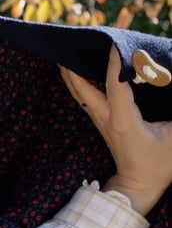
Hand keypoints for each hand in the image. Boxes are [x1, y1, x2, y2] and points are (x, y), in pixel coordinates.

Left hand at [60, 48, 171, 214]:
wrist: (139, 185)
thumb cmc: (160, 163)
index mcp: (124, 122)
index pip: (116, 86)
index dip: (115, 64)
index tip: (115, 43)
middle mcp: (106, 119)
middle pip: (82, 88)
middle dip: (74, 64)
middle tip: (70, 41)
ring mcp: (100, 121)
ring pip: (79, 92)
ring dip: (71, 72)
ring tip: (67, 49)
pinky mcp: (101, 122)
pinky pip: (85, 97)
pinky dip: (79, 81)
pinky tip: (76, 68)